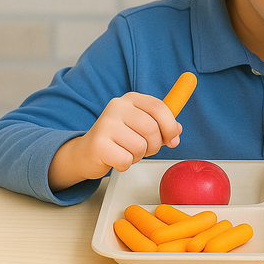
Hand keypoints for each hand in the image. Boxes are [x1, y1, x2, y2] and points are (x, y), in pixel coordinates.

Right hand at [48, 93, 181, 191]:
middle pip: (152, 128)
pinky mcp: (98, 144)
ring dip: (138, 155)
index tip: (173, 139)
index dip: (170, 126)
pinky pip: (126, 160)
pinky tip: (116, 158)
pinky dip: (126, 164)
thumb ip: (161, 125)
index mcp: (131, 99)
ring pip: (140, 146)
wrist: (85, 153)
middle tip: (144, 149)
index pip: (159, 107)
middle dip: (154, 145)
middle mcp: (117, 107)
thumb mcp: (141, 126)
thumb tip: (178, 130)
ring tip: (127, 151)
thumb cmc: (118, 139)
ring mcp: (106, 124)